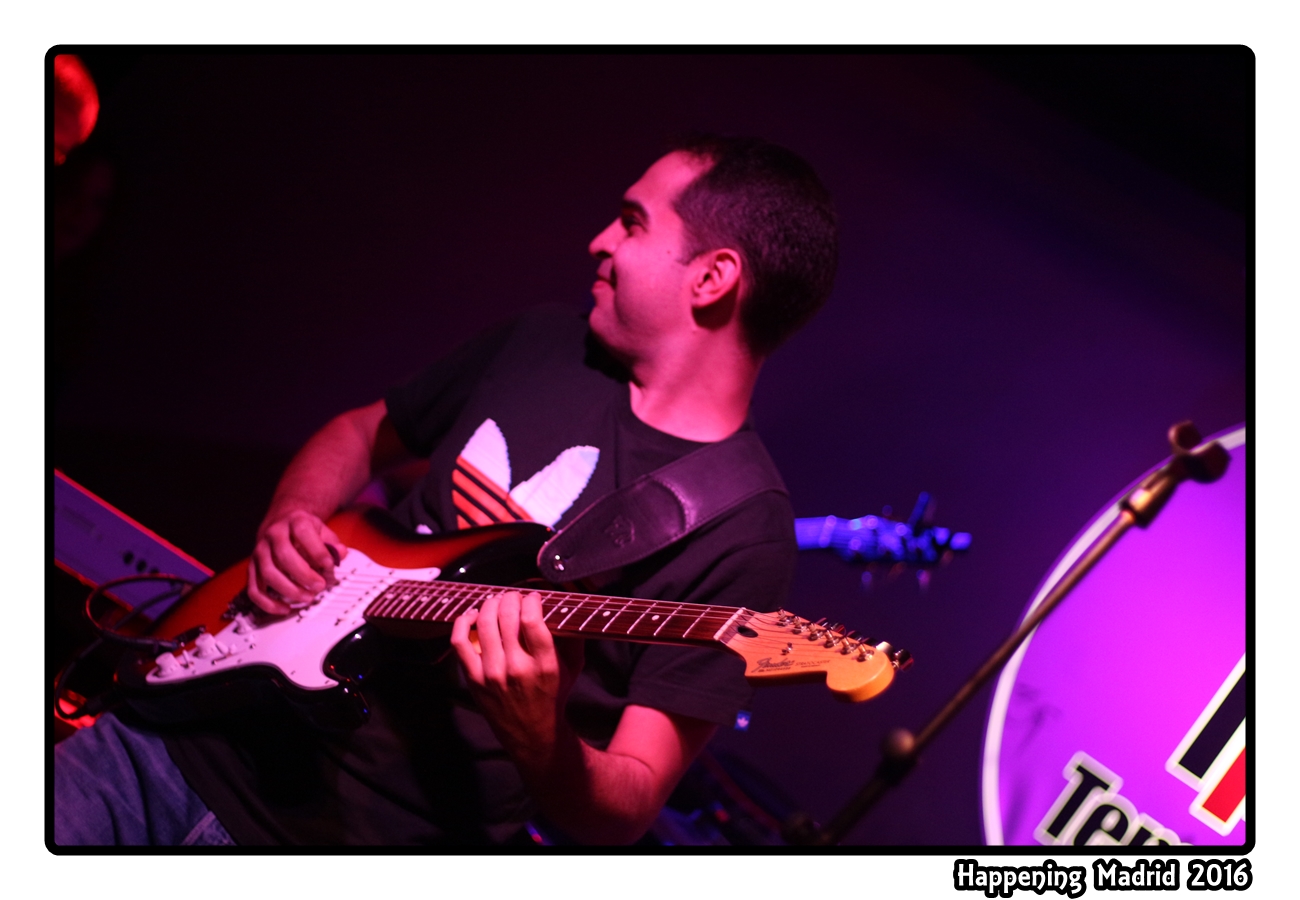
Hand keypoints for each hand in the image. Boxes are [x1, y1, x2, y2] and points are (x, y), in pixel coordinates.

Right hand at [246, 509, 347, 613]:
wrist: (281, 524)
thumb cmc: (303, 530)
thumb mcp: (322, 530)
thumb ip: (332, 543)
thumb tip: (340, 553)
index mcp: (294, 522)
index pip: (303, 534)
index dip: (318, 552)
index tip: (329, 565)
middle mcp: (273, 535)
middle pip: (284, 557)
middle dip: (304, 575)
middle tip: (320, 586)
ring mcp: (260, 552)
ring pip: (268, 574)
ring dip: (289, 590)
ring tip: (308, 597)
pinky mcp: (252, 568)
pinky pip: (254, 590)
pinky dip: (268, 603)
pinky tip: (285, 608)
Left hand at [450, 590, 584, 765]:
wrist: (532, 733)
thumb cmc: (553, 695)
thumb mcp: (573, 667)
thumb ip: (574, 636)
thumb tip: (569, 604)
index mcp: (544, 664)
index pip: (531, 619)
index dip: (531, 600)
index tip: (534, 597)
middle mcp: (517, 668)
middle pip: (506, 616)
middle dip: (511, 598)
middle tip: (514, 597)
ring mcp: (492, 674)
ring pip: (483, 623)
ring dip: (490, 604)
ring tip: (496, 602)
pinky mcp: (474, 679)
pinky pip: (460, 642)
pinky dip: (463, 622)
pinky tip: (473, 616)